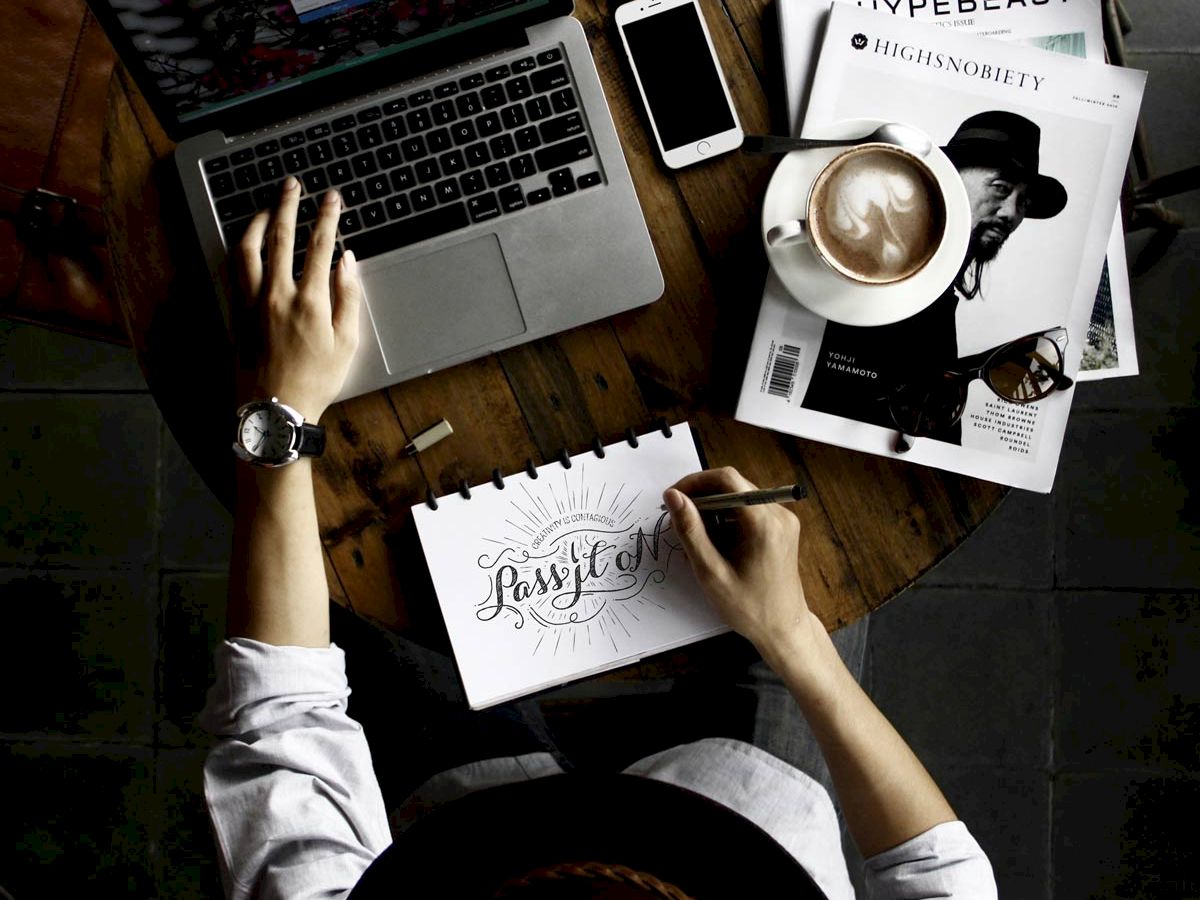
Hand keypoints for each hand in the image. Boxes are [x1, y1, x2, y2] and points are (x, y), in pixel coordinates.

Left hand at [234, 178, 361, 423]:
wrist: (275, 410)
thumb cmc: (316, 381)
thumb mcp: (347, 343)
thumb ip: (348, 297)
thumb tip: (346, 261)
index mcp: (310, 301)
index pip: (318, 245)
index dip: (326, 216)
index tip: (332, 197)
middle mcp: (276, 295)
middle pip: (280, 237)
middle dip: (288, 205)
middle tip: (293, 184)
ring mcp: (252, 302)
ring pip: (248, 248)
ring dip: (258, 222)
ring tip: (267, 207)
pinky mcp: (236, 313)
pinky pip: (234, 270)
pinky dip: (241, 249)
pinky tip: (247, 242)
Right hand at [664, 467, 818, 666]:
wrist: (784, 629)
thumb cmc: (749, 608)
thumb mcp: (711, 572)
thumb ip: (690, 531)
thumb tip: (673, 496)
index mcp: (764, 523)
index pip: (727, 479)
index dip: (695, 482)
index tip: (674, 498)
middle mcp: (779, 514)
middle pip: (733, 485)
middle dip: (702, 498)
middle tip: (680, 522)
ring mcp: (783, 520)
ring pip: (739, 497)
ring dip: (713, 511)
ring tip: (699, 541)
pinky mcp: (781, 527)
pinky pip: (749, 510)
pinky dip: (727, 520)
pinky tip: (717, 545)